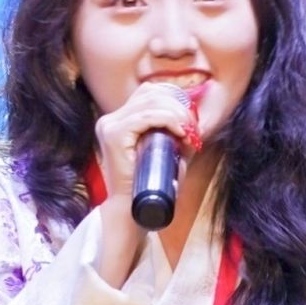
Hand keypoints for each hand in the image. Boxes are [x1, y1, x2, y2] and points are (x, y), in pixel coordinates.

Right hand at [91, 76, 205, 283]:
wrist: (134, 211)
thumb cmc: (151, 186)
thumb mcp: (166, 153)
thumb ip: (176, 135)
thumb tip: (196, 121)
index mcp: (119, 120)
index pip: (148, 93)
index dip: (174, 99)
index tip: (190, 121)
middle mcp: (110, 120)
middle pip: (151, 93)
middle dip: (179, 107)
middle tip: (193, 128)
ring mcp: (109, 126)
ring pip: (151, 102)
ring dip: (177, 114)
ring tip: (188, 133)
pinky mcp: (114, 135)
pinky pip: (147, 116)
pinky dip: (168, 120)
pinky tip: (180, 132)